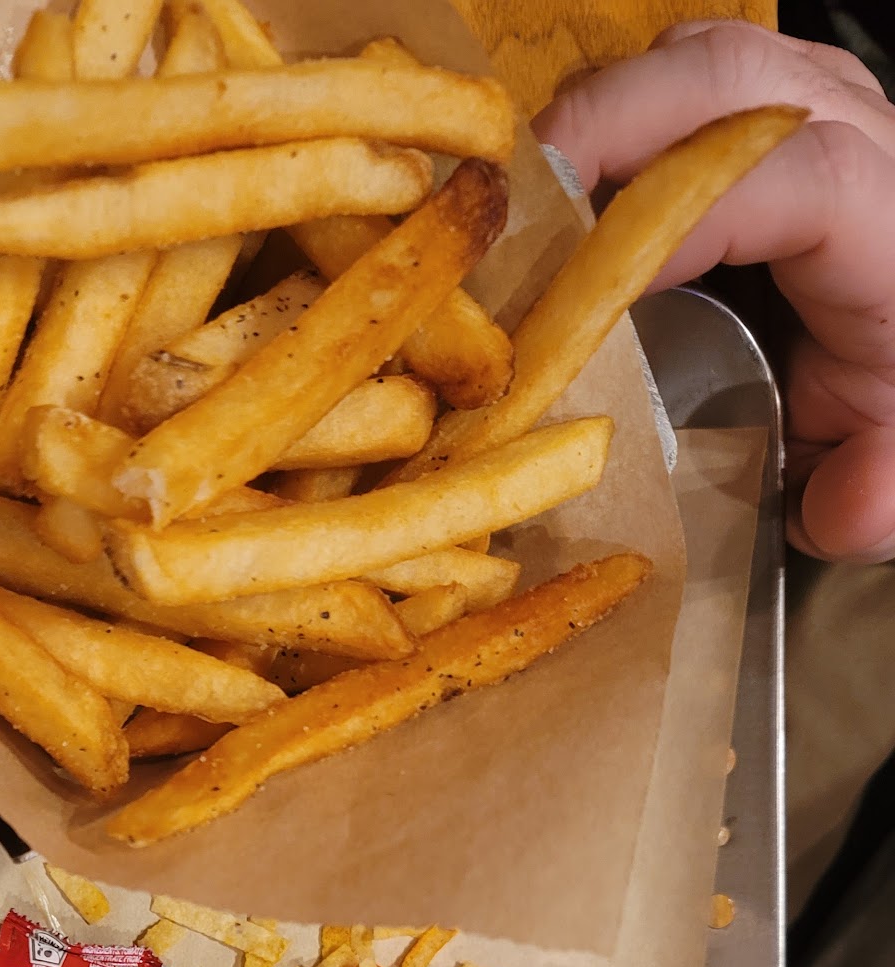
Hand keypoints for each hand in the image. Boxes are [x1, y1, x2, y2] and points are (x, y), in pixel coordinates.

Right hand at [533, 22, 894, 563]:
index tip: (590, 284)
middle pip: (728, 75)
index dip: (689, 211)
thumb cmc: (885, 400)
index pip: (805, 181)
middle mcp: (861, 138)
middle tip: (511, 209)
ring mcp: (810, 103)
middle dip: (606, 124)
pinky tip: (558, 194)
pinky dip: (609, 120)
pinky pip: (678, 76)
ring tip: (524, 206)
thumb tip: (847, 504)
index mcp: (890, 238)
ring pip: (693, 60)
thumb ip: (879, 490)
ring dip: (599, 117)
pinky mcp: (766, 103)